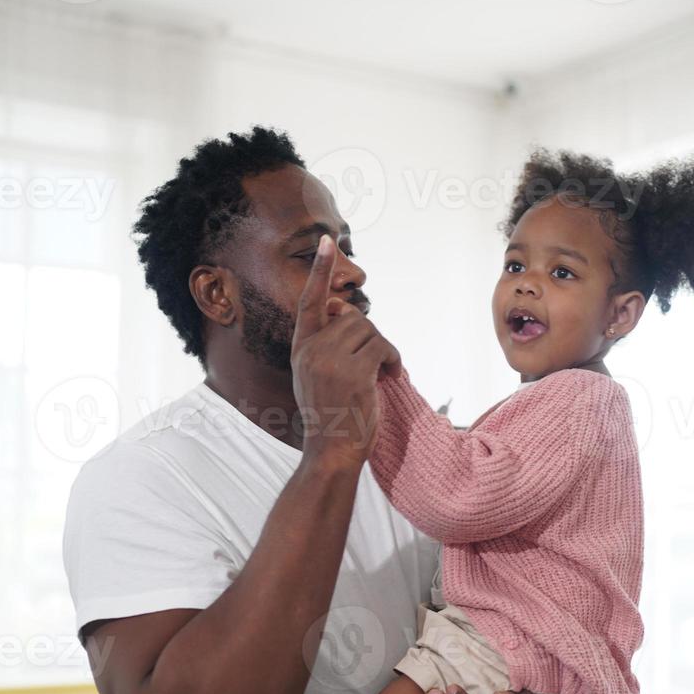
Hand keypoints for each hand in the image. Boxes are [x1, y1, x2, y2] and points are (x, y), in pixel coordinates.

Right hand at [290, 235, 399, 468]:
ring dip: (384, 350)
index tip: (327, 242)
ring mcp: (330, 361)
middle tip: (374, 363)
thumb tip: (344, 308)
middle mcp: (311, 350)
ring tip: (381, 373)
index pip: (309, 302)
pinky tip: (389, 376)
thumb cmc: (332, 415)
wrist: (332, 451)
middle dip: (370, 337)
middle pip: (354, 317)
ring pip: (370, 331)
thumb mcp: (316, 374)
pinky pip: (383, 348)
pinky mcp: (353, 372)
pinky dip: (393, 360)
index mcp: (301, 348)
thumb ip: (326, 343)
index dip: (319, 271)